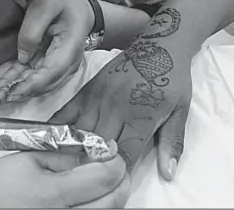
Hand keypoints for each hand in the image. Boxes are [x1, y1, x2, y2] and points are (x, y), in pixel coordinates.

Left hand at [0, 0, 93, 106]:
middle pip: (44, 83)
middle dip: (19, 93)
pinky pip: (32, 77)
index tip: (12, 91)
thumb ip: (33, 29)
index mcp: (70, 46)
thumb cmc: (63, 5)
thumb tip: (23, 56)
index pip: (52, 71)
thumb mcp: (46, 5)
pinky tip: (0, 90)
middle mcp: (67, 62)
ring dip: (15, 92)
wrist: (79, 11)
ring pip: (37, 85)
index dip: (32, 84)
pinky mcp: (49, 66)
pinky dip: (16, 84)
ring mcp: (60, 67)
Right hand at [0, 144, 130, 207]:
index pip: (101, 179)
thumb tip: (94, 151)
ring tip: (108, 181)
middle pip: (111, 204)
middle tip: (119, 166)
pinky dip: (98, 209)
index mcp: (52, 194)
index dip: (114, 162)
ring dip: (114, 197)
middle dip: (122, 182)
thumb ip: (64, 153)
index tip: (114, 150)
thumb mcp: (30, 156)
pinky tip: (94, 197)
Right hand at [50, 35, 192, 181]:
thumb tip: (168, 173)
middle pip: (97, 147)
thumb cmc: (171, 81)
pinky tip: (53, 140)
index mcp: (139, 118)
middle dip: (93, 165)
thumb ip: (172, 143)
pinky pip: (68, 112)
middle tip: (86, 179)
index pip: (124, 155)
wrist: (159, 46)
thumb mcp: (180, 112)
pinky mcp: (87, 89)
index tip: (112, 186)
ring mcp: (98, 98)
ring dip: (75, 150)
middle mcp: (115, 109)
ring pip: (80, 132)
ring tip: (69, 165)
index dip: (118, 174)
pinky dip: (59, 127)